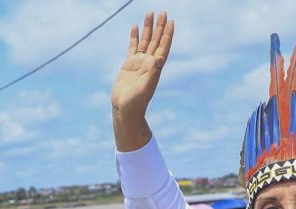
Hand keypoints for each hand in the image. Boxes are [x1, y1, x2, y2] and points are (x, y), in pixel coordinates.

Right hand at [111, 11, 173, 147]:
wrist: (125, 110)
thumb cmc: (136, 102)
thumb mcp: (145, 88)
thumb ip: (152, 73)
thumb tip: (160, 58)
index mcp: (155, 67)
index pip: (163, 47)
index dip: (167, 34)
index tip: (171, 21)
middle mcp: (149, 63)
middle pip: (156, 40)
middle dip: (159, 26)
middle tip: (163, 12)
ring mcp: (139, 63)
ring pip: (145, 41)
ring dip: (148, 28)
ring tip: (149, 13)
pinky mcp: (128, 64)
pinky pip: (133, 47)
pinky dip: (134, 37)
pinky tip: (135, 27)